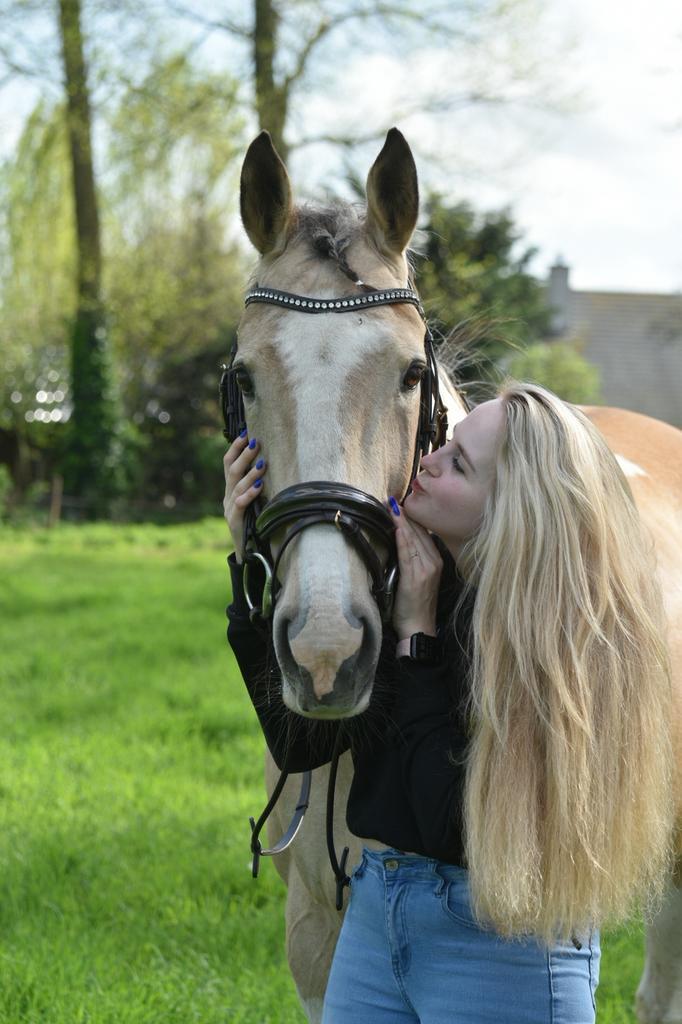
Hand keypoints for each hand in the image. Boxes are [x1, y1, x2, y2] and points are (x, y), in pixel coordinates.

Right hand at [223, 433, 266, 561]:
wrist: (246, 552)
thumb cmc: (255, 523)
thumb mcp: (255, 501)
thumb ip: (256, 485)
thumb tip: (269, 462)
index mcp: (231, 490)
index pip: (228, 464)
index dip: (235, 448)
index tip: (245, 433)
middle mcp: (228, 497)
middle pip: (232, 471)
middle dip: (244, 455)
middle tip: (256, 442)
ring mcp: (229, 509)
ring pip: (237, 486)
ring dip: (250, 473)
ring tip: (262, 463)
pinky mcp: (234, 521)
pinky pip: (240, 505)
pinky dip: (250, 494)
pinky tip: (259, 487)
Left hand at [390, 505, 442, 638]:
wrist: (419, 628)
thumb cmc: (416, 605)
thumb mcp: (421, 578)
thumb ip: (415, 560)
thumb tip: (402, 541)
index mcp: (436, 561)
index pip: (424, 533)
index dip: (412, 517)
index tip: (399, 503)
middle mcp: (434, 562)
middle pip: (419, 532)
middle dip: (405, 515)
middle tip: (392, 498)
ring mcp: (426, 569)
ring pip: (412, 539)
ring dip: (401, 521)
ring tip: (391, 505)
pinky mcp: (415, 577)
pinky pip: (407, 552)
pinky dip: (401, 537)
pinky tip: (396, 525)